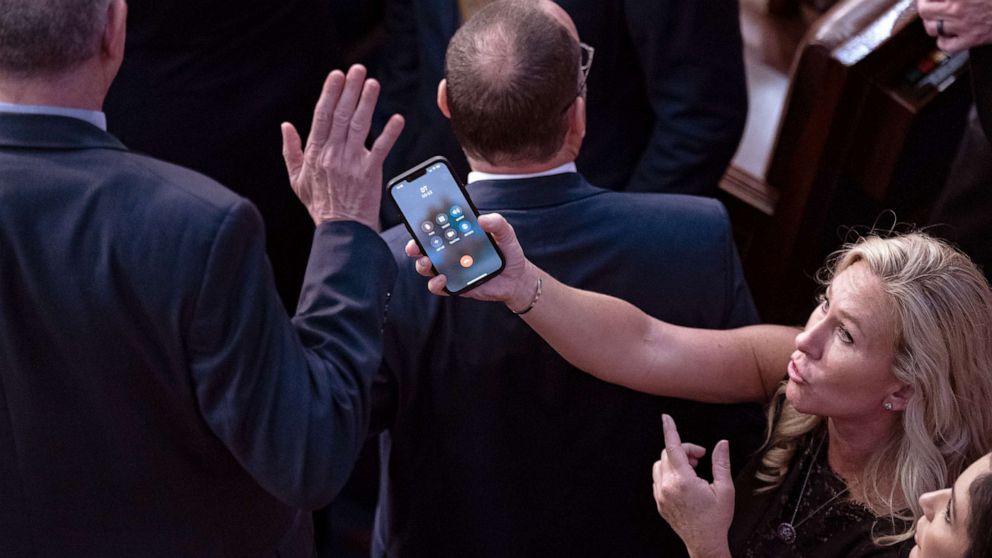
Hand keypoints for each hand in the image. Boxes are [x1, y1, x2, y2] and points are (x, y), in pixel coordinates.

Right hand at [281, 65, 403, 227]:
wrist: (341, 230)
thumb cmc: (320, 205)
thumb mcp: (297, 179)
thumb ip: (291, 151)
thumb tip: (286, 126)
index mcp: (315, 153)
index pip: (322, 116)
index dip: (330, 93)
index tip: (336, 75)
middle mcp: (332, 154)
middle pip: (341, 115)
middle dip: (350, 90)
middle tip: (357, 70)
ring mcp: (352, 162)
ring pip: (359, 126)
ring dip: (367, 102)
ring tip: (373, 84)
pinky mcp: (370, 172)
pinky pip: (381, 148)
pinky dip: (390, 133)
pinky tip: (397, 118)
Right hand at [405, 212, 539, 310]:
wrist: (516, 278)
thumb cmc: (507, 253)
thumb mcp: (506, 234)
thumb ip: (497, 223)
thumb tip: (482, 219)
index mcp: (458, 235)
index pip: (436, 227)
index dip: (423, 223)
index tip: (418, 219)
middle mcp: (450, 251)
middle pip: (424, 247)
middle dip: (414, 245)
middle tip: (415, 245)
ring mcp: (450, 268)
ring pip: (426, 267)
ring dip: (422, 264)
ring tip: (428, 262)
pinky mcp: (454, 285)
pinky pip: (438, 286)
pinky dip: (436, 283)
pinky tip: (443, 278)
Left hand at [652, 414, 733, 557]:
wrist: (704, 543)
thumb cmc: (716, 519)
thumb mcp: (725, 489)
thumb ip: (721, 463)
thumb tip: (722, 444)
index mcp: (683, 481)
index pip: (672, 448)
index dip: (670, 430)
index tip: (666, 417)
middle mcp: (667, 487)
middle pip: (668, 454)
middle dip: (684, 450)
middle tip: (700, 458)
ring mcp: (660, 496)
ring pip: (660, 465)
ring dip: (675, 461)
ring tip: (693, 470)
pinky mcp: (659, 502)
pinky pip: (658, 479)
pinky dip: (669, 473)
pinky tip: (684, 481)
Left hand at [918, 0, 991, 52]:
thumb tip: (943, 0)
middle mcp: (958, 9)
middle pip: (924, 11)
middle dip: (924, 7)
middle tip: (928, 4)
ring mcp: (963, 26)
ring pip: (931, 29)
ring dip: (931, 24)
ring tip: (937, 19)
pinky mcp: (971, 39)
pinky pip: (945, 45)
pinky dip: (943, 41)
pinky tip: (947, 35)